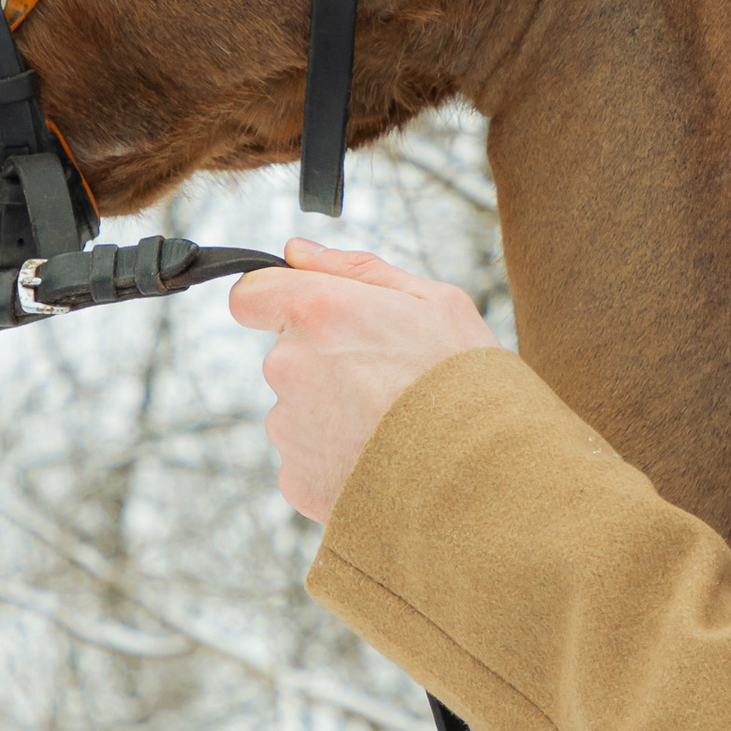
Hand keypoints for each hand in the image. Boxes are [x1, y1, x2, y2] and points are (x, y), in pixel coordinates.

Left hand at [229, 239, 500, 522]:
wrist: (480, 479)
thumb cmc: (465, 383)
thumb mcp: (434, 300)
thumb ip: (354, 268)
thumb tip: (298, 252)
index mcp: (316, 311)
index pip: (250, 295)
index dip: (277, 302)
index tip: (308, 316)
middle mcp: (287, 366)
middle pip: (286, 356)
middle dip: (325, 363)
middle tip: (386, 380)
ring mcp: (287, 428)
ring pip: (298, 410)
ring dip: (333, 414)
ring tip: (391, 427)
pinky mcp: (295, 478)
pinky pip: (308, 459)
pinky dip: (337, 459)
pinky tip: (382, 461)